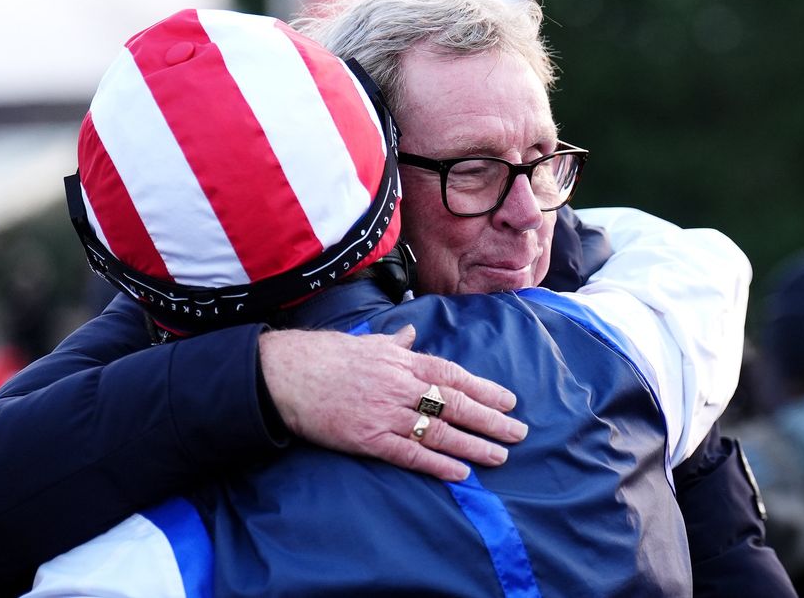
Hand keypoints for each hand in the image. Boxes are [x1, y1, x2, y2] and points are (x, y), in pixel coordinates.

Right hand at [259, 325, 527, 481]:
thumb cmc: (325, 355)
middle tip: (518, 432)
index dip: (484, 389)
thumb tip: (412, 331)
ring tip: (499, 456)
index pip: (453, 375)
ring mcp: (385, 414)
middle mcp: (400, 386)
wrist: (285, 374)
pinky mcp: (368, 439)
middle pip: (455, 404)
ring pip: (439, 432)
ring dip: (473, 445)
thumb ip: (395, 342)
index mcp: (401, 362)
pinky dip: (437, 463)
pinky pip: (409, 454)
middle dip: (490, 420)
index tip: (509, 401)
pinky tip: (459, 472)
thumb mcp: (366, 342)